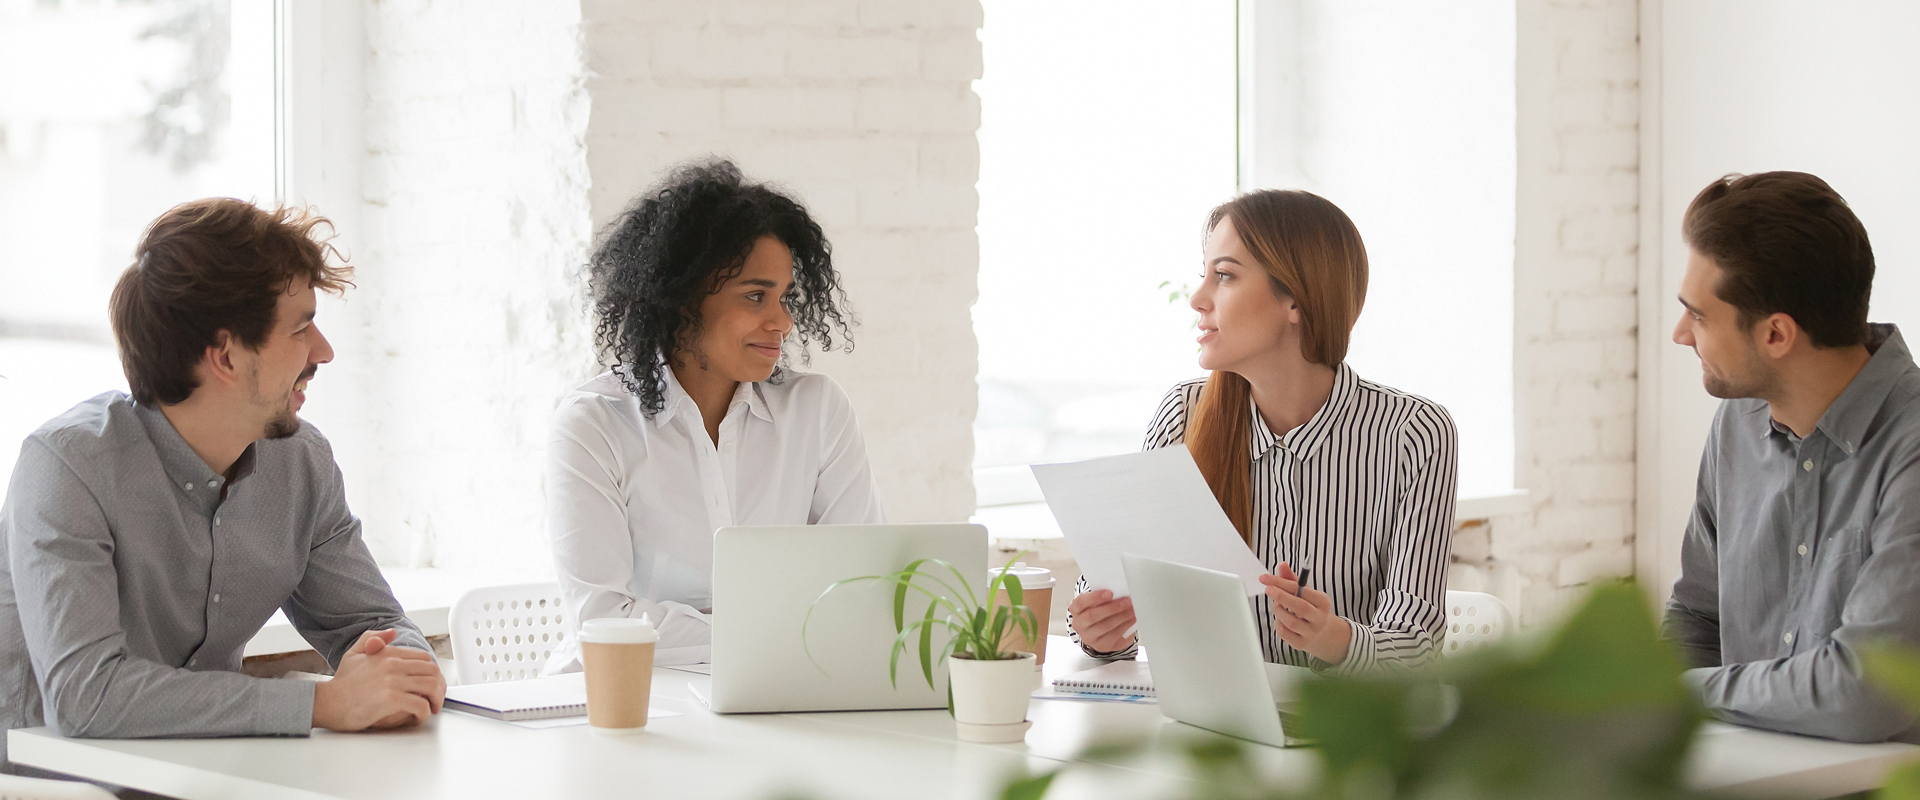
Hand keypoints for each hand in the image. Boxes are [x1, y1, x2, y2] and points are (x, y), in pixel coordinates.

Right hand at [312, 629, 446, 731]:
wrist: (327, 702)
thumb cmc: (342, 683)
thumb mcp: (354, 654)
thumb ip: (372, 639)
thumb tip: (392, 632)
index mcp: (388, 654)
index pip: (424, 659)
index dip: (433, 673)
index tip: (432, 685)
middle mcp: (392, 664)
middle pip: (432, 671)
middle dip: (439, 687)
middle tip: (436, 700)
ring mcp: (392, 681)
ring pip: (431, 686)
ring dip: (435, 700)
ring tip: (430, 709)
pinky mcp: (390, 699)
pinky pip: (419, 705)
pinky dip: (424, 713)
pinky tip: (417, 718)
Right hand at [1067, 589, 1136, 653]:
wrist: (1100, 630)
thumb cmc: (1100, 611)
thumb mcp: (1098, 602)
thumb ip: (1105, 597)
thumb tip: (1119, 592)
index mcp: (1076, 609)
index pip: (1081, 602)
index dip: (1095, 597)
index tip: (1110, 593)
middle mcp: (1079, 625)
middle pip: (1092, 616)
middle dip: (1112, 607)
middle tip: (1127, 601)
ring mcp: (1089, 637)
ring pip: (1104, 627)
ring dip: (1121, 617)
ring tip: (1132, 610)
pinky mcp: (1101, 646)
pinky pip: (1113, 637)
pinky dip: (1125, 627)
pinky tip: (1132, 620)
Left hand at [1260, 563, 1351, 664]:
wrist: (1324, 634)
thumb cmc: (1311, 608)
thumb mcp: (1306, 592)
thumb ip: (1292, 579)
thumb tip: (1282, 565)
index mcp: (1323, 601)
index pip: (1301, 590)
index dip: (1282, 583)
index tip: (1266, 578)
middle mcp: (1319, 618)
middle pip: (1299, 606)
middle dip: (1280, 596)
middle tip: (1268, 589)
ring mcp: (1311, 632)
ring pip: (1290, 621)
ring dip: (1278, 610)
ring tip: (1277, 605)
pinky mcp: (1301, 643)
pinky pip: (1284, 633)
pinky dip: (1278, 623)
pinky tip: (1280, 618)